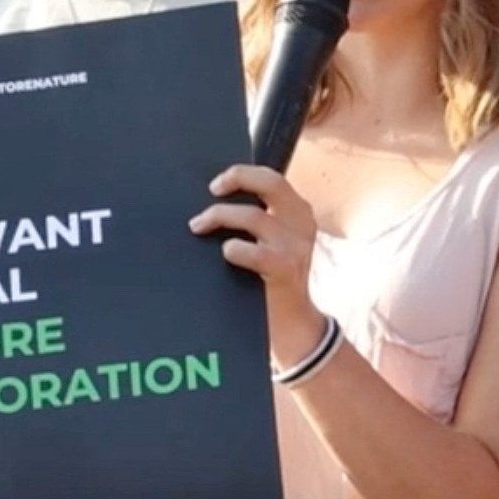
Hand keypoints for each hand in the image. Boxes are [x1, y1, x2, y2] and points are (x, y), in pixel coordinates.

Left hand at [192, 164, 321, 349]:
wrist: (292, 323)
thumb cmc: (270, 278)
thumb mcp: (273, 242)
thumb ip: (254, 219)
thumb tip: (211, 198)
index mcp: (298, 212)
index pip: (271, 178)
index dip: (242, 174)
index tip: (215, 184)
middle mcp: (301, 224)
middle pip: (271, 183)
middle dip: (238, 178)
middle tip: (211, 191)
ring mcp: (295, 246)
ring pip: (254, 216)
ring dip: (219, 217)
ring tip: (198, 226)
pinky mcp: (285, 269)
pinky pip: (254, 251)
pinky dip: (233, 248)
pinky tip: (225, 253)